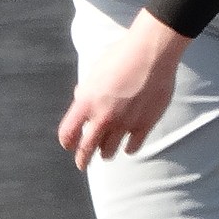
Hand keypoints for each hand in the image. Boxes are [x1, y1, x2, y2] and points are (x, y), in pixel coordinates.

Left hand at [58, 9, 190, 168]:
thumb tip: (80, 97)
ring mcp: (124, 123)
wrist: (151, 53)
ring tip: (107, 151)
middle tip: (82, 165)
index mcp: (86, 102)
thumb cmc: (122, 56)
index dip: (67, 142)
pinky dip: (128, 148)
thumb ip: (87, 90)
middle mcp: (103, 116)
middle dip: (82, 160)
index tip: (69, 146)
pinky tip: (128, 146)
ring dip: (106, 152)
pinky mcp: (144, 125)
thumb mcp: (95, 71)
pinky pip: (132, 147)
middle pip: (86, 149)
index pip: (67, 133)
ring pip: (109, 152)